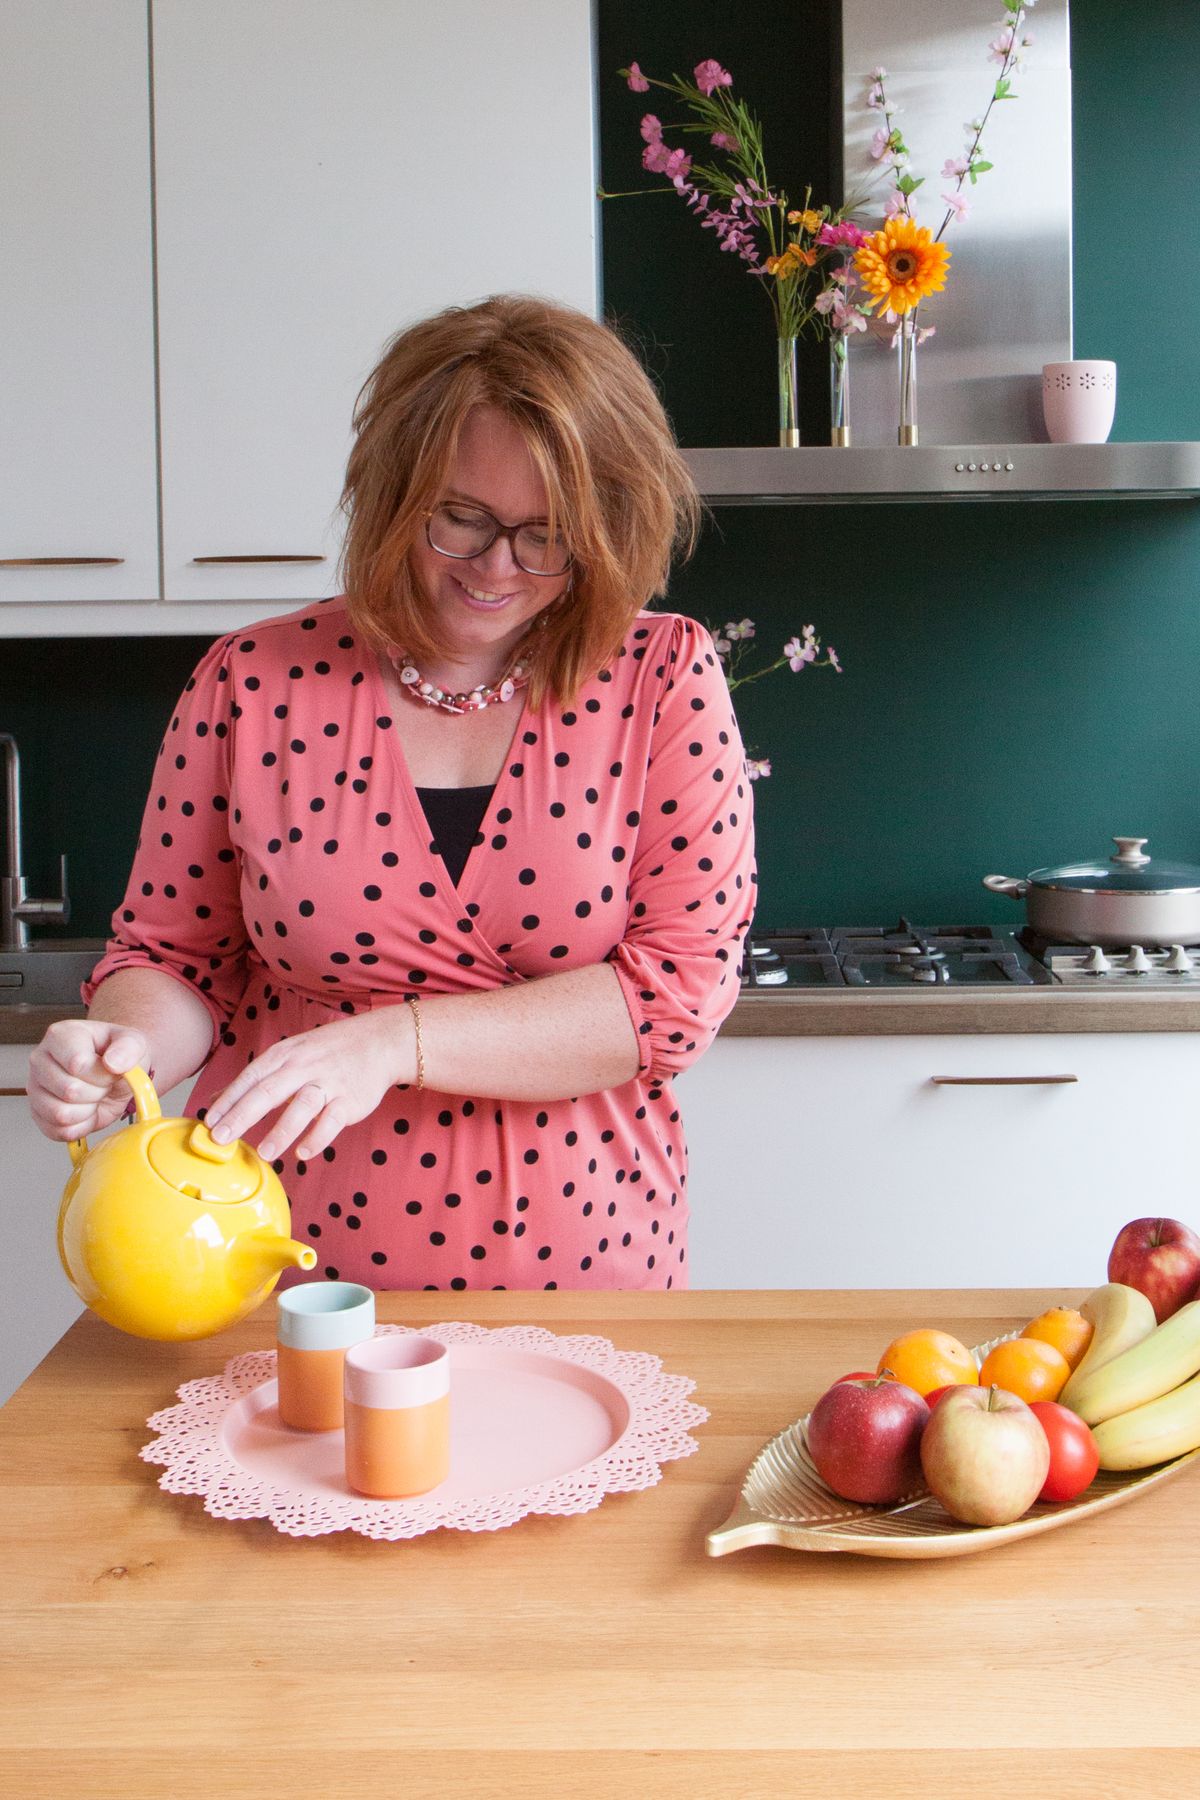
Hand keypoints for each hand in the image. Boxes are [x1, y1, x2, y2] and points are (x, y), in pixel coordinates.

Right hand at [27, 1019, 151, 1142]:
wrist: (114, 1073)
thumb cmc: (118, 1055)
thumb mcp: (134, 1043)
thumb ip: (129, 1048)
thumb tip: (112, 1063)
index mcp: (60, 1036)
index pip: (77, 1064)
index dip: (103, 1075)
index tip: (112, 1071)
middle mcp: (40, 1059)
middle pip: (69, 1091)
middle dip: (98, 1093)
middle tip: (103, 1084)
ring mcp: (35, 1087)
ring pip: (61, 1115)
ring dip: (88, 1112)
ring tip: (94, 1096)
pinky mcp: (37, 1113)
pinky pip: (59, 1131)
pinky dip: (81, 1126)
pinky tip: (87, 1110)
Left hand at [203, 1009, 412, 1161]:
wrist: (378, 1042)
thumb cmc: (325, 1052)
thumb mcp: (287, 1055)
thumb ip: (253, 1080)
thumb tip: (214, 1100)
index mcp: (283, 1056)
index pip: (250, 1079)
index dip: (228, 1102)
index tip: (208, 1124)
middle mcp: (303, 1067)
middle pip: (268, 1092)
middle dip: (242, 1116)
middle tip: (221, 1139)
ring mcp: (328, 1083)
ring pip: (302, 1107)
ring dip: (281, 1131)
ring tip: (264, 1153)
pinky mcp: (350, 1100)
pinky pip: (332, 1121)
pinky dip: (317, 1138)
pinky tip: (303, 1153)